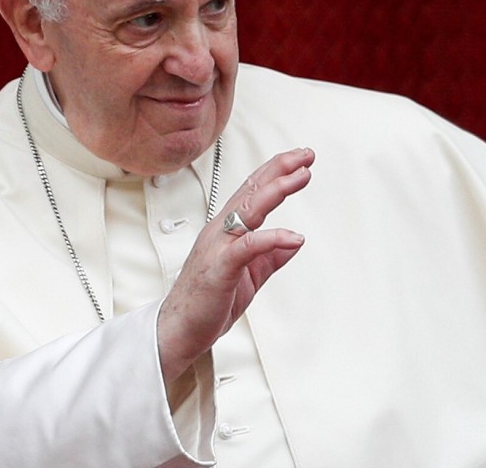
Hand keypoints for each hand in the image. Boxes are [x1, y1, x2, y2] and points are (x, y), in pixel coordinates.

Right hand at [157, 147, 314, 381]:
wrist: (179, 330)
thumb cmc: (207, 301)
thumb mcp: (249, 275)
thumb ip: (270, 256)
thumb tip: (295, 242)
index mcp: (226, 230)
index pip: (252, 192)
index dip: (276, 172)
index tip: (300, 160)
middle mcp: (220, 231)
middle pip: (251, 191)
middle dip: (279, 170)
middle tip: (305, 155)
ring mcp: (218, 247)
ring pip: (248, 210)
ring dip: (276, 190)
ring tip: (301, 177)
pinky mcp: (219, 267)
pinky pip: (246, 247)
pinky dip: (271, 238)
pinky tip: (293, 237)